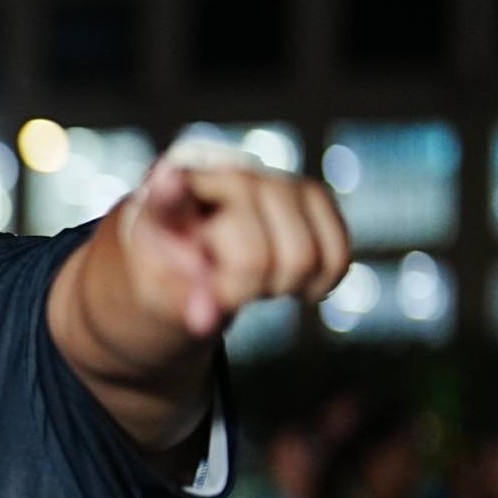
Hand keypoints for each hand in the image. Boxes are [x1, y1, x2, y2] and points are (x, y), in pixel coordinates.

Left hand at [123, 144, 351, 338]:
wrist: (197, 246)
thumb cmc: (171, 272)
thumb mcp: (160, 291)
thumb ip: (180, 302)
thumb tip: (205, 322)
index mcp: (163, 198)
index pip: (167, 196)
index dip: (169, 191)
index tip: (168, 181)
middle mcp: (220, 175)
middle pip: (253, 258)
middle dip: (244, 291)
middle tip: (226, 290)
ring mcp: (271, 178)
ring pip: (303, 258)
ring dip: (282, 287)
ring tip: (254, 279)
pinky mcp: (312, 194)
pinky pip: (337, 255)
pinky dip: (320, 283)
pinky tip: (291, 280)